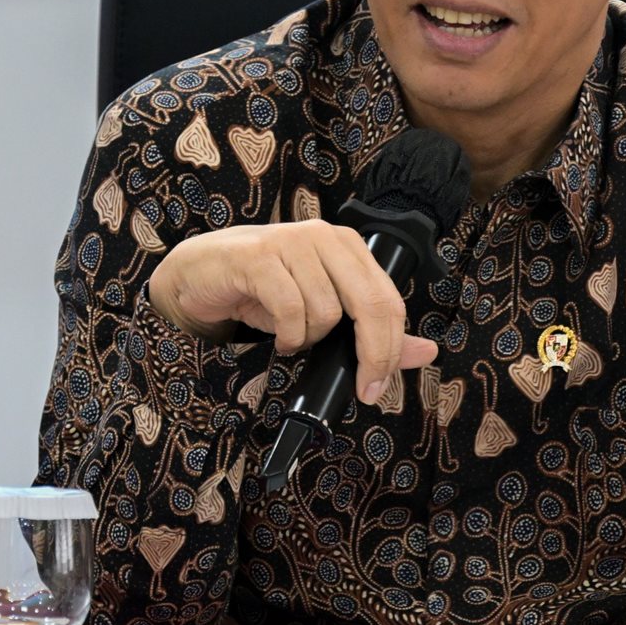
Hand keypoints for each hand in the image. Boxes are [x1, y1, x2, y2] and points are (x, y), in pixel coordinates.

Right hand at [148, 220, 437, 403]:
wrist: (200, 274)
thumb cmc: (263, 290)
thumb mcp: (322, 311)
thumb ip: (372, 332)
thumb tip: (425, 351)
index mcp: (348, 246)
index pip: (388, 299)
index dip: (390, 348)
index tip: (378, 385)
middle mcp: (325, 237)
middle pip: (370, 304)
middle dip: (370, 354)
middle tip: (361, 387)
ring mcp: (292, 242)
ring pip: (326, 313)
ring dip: (309, 340)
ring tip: (291, 335)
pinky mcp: (259, 256)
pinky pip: (291, 309)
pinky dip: (287, 335)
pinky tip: (278, 335)